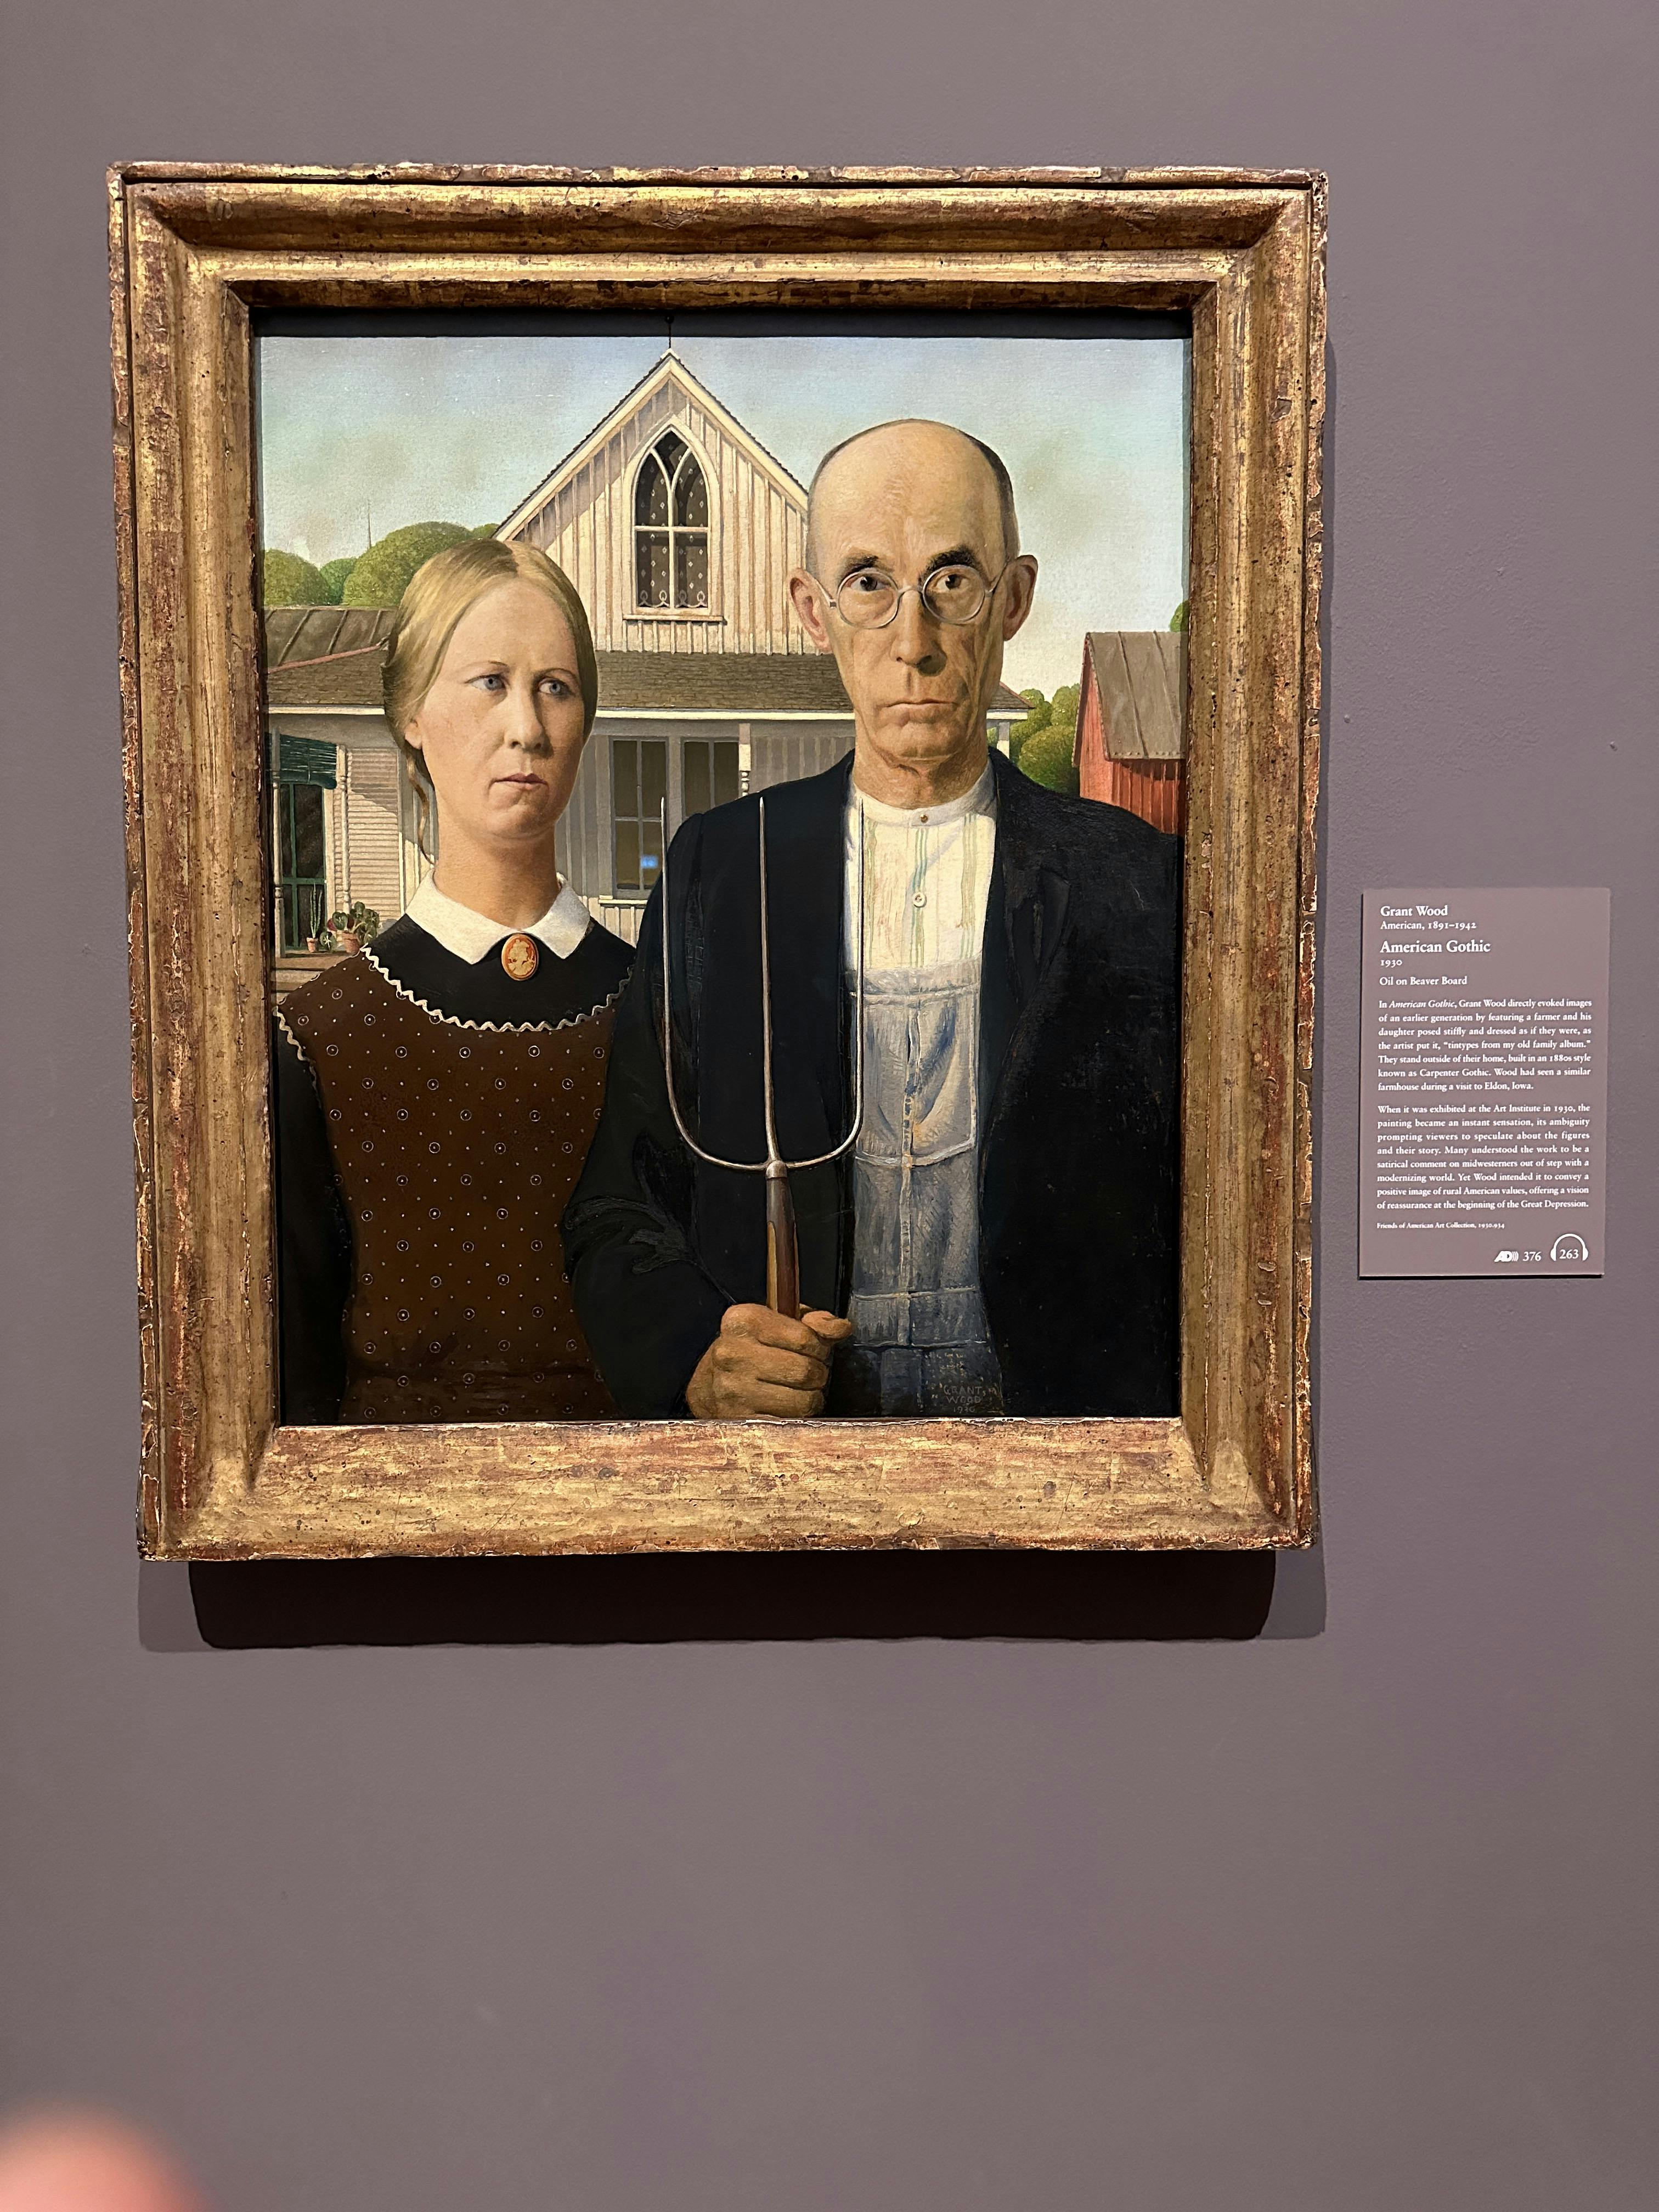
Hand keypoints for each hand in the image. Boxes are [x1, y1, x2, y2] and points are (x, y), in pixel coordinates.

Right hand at [685, 1304, 853, 1419]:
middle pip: (807, 1370)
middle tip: (808, 1372)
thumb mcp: (776, 1324)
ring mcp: (733, 1390)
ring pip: (804, 1401)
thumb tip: (840, 1328)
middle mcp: (732, 1354)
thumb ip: (812, 1322)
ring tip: (797, 1390)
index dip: (819, 1346)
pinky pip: (791, 1423)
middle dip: (817, 1373)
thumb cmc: (750, 1351)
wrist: (707, 1387)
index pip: (806, 1338)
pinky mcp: (740, 1420)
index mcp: (742, 1321)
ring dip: (811, 1398)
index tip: (812, 1350)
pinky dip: (797, 1417)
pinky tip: (786, 1407)